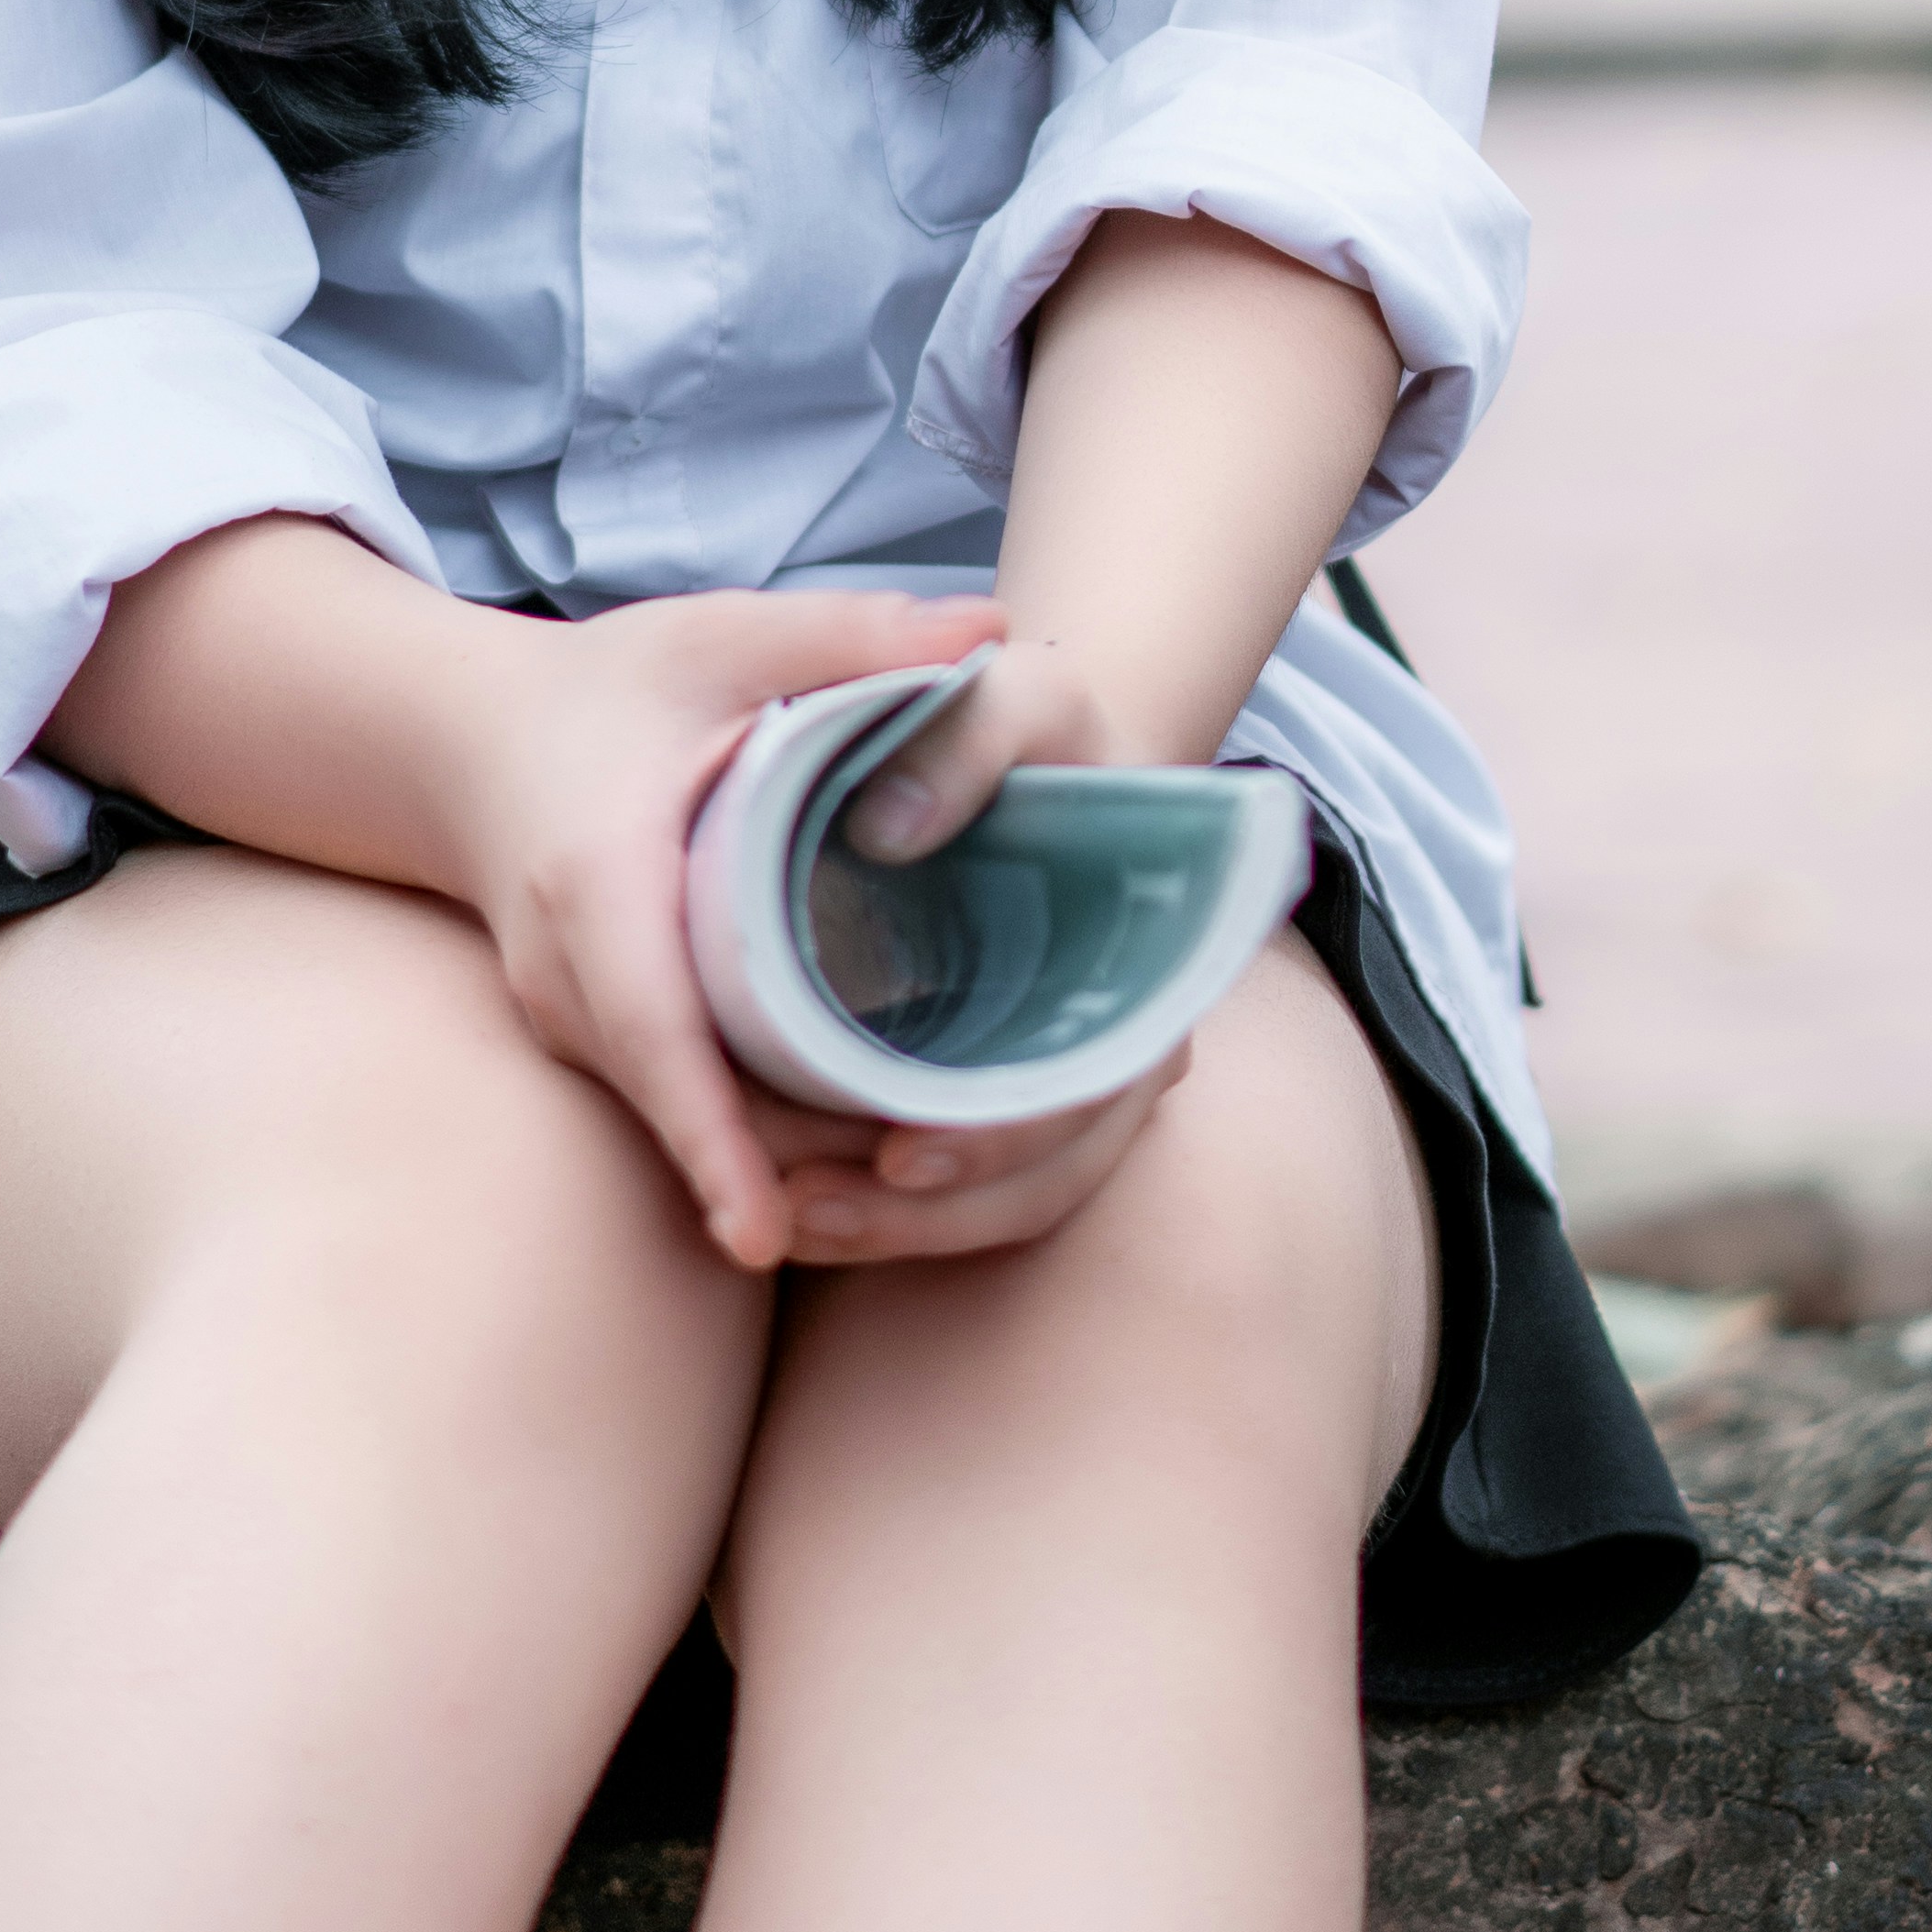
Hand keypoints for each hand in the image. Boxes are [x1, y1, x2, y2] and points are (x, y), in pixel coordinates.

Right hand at [441, 577, 1007, 1275]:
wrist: (470, 743)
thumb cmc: (612, 686)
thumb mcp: (727, 634)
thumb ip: (855, 634)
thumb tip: (993, 632)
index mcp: (598, 875)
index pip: (655, 1026)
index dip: (709, 1136)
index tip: (761, 1237)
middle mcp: (568, 972)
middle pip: (683, 1103)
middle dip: (790, 1170)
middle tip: (925, 1200)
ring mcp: (568, 1020)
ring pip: (681, 1120)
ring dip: (782, 1166)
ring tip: (916, 1188)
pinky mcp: (587, 1042)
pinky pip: (674, 1105)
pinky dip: (752, 1138)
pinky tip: (855, 1150)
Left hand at [768, 620, 1206, 1268]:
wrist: (1043, 757)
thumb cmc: (1042, 728)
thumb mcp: (1023, 696)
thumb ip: (969, 736)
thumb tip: (884, 825)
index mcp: (1150, 967)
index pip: (1093, 1092)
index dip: (1003, 1142)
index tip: (899, 1157)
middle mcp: (1118, 1045)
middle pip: (1039, 1177)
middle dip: (922, 1219)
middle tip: (800, 1211)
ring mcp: (1062, 1081)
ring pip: (996, 1206)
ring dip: (889, 1234)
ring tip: (781, 1221)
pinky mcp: (997, 1094)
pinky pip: (956, 1192)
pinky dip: (880, 1216)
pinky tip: (793, 1206)